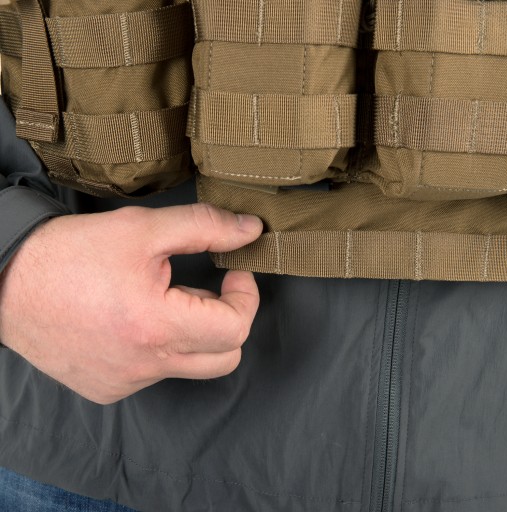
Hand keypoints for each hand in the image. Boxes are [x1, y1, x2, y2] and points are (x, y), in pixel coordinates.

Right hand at [0, 204, 262, 403]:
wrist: (7, 282)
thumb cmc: (72, 253)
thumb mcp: (143, 229)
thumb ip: (205, 228)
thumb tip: (251, 230)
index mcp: (156, 327)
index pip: (235, 329)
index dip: (245, 298)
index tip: (234, 275)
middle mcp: (144, 365)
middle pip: (224, 357)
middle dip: (227, 320)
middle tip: (202, 289)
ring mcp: (126, 382)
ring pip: (190, 366)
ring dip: (192, 333)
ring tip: (161, 301)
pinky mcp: (108, 388)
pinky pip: (156, 373)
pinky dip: (160, 347)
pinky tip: (134, 322)